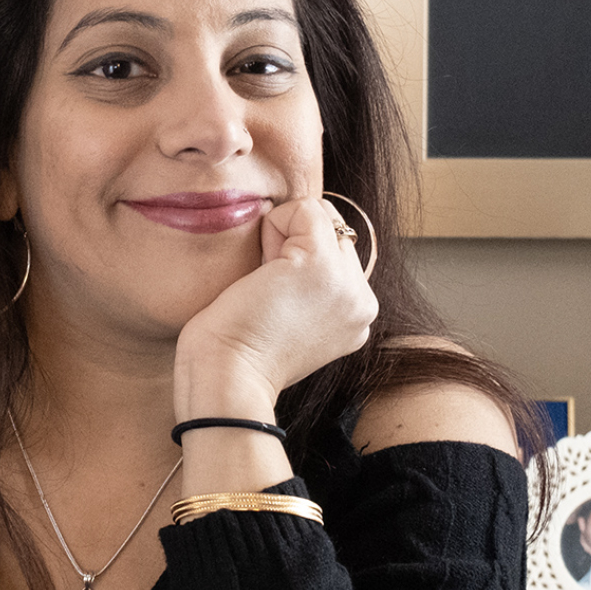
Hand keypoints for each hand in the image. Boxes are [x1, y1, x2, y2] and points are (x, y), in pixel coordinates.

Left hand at [172, 195, 376, 421]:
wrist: (227, 381)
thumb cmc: (238, 355)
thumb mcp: (289, 321)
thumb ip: (308, 290)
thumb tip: (292, 248)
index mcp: (357, 318)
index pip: (337, 253)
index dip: (295, 259)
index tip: (273, 300)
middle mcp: (363, 302)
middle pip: (333, 231)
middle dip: (292, 244)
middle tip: (266, 290)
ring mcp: (348, 284)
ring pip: (321, 215)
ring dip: (282, 236)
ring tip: (265, 282)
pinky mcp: (321, 265)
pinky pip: (303, 208)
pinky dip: (272, 226)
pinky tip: (261, 270)